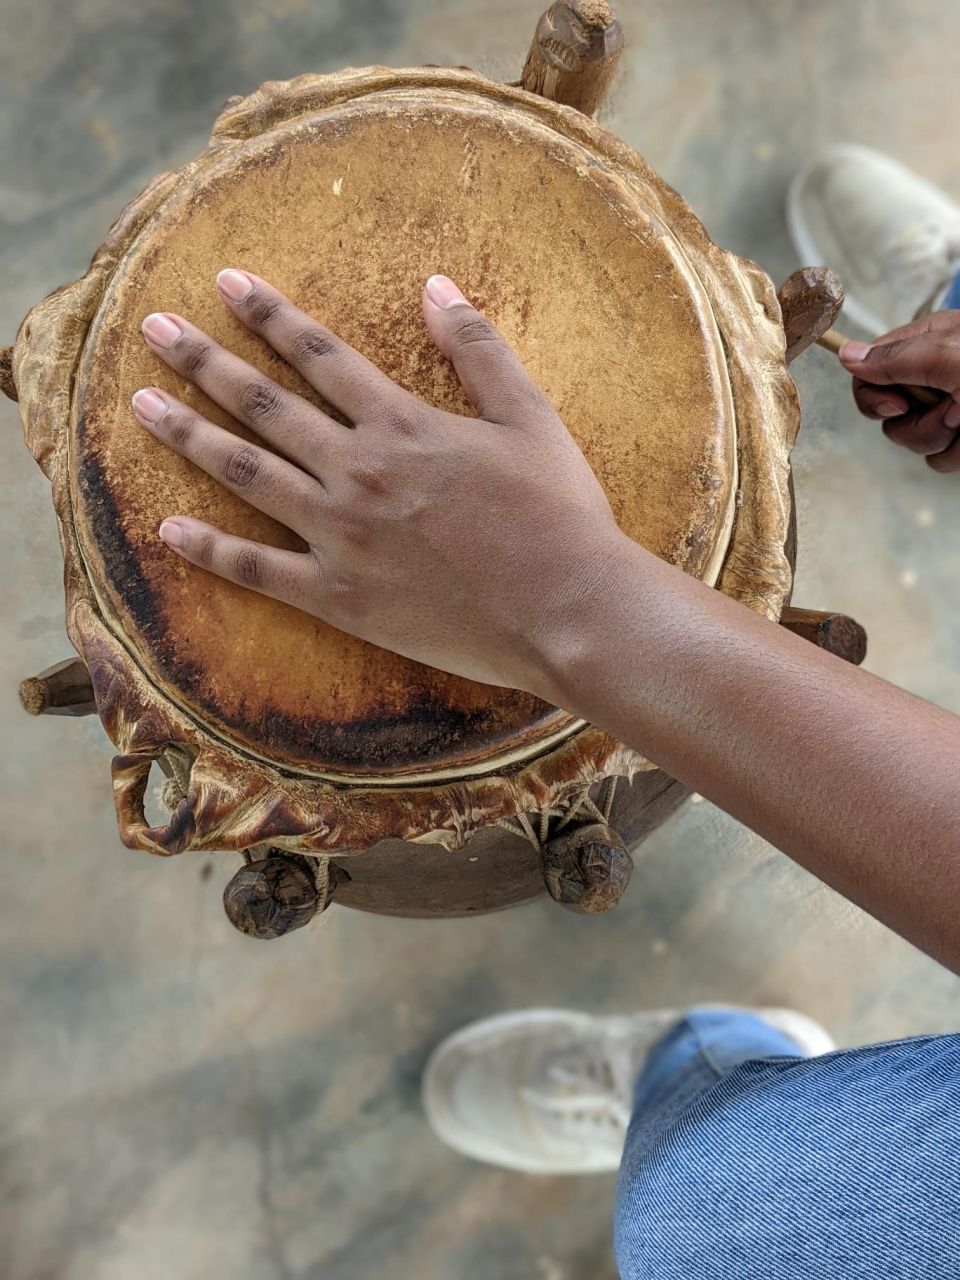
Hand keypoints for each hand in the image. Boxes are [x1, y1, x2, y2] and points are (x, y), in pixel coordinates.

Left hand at [135, 271, 623, 695]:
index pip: (320, 355)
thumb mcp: (532, 418)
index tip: (226, 282)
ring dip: (189, 435)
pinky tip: (169, 527)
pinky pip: (259, 571)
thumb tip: (436, 286)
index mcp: (402, 425)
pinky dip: (211, 550)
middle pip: (265, 405)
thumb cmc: (560, 515)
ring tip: (140, 403)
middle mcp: (357, 472)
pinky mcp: (340, 598)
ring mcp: (341, 537)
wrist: (566, 610)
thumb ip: (480, 349)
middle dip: (204, 360)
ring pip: (247, 475)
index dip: (270, 314)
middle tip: (153, 327)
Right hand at [839, 312, 959, 472]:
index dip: (874, 395)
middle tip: (953, 410)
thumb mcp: (950, 355)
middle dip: (914, 424)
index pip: (869, 369)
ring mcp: (948, 407)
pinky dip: (957, 454)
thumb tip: (845, 355)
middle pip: (887, 413)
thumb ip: (895, 358)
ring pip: (912, 440)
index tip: (899, 405)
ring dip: (939, 439)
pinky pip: (938, 459)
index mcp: (928, 343)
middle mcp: (934, 375)